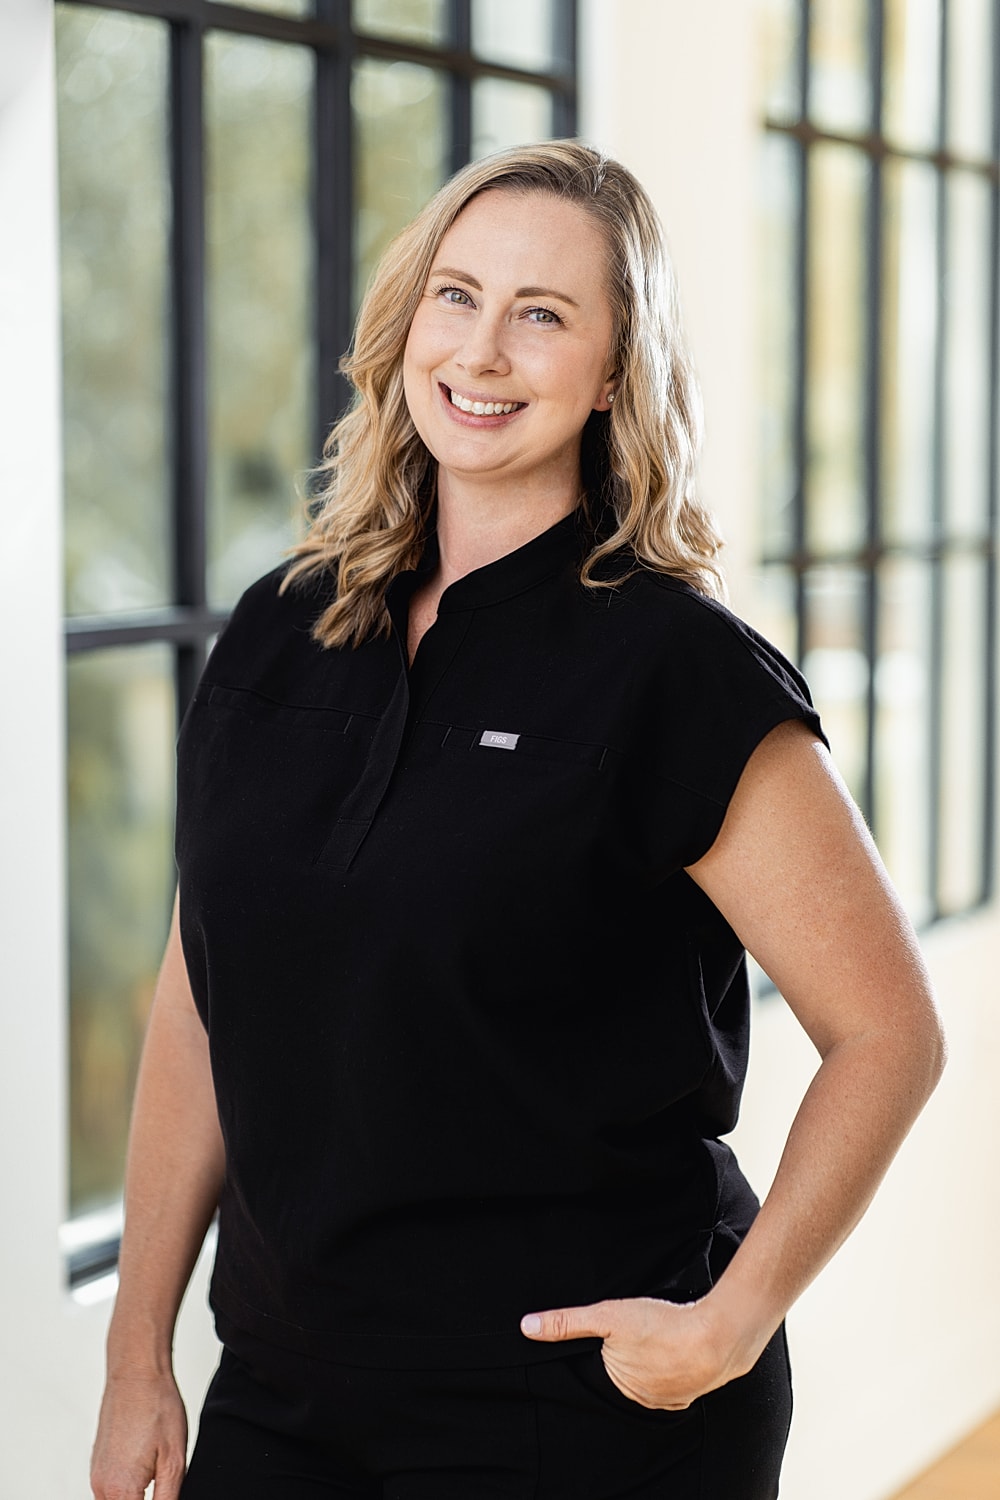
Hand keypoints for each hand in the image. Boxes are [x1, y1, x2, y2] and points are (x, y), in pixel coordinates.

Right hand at [90, 1369, 187, 1499]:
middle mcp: (101, 1487)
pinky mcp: (98, 1464)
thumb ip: (167, 1499)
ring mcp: (97, 1475)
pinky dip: (128, 1489)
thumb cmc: (156, 1406)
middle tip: (161, 1479)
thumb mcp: (175, 1460)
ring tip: (156, 1473)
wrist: (136, 1372)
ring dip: (136, 1497)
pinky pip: (111, 1490)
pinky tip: (147, 1468)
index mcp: (121, 1490)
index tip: (165, 1492)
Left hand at [520, 1294, 757, 1410]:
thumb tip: (528, 1327)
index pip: (600, 1369)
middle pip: (626, 1373)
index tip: (611, 1338)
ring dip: (651, 1360)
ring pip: (651, 1375)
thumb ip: (567, 1322)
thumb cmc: (663, 1325)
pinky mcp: (693, 1388)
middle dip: (627, 1356)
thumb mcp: (608, 1315)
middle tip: (637, 1332)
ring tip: (654, 1338)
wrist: (719, 1335)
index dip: (602, 1351)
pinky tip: (675, 1346)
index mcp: (618, 1386)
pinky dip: (673, 1363)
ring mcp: (670, 1397)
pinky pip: (675, 1376)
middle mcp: (642, 1399)